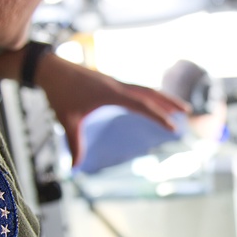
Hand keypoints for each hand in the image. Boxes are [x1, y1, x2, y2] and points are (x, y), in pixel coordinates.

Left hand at [0, 48, 187, 164]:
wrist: (49, 69)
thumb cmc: (58, 93)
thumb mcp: (66, 120)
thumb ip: (74, 143)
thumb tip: (74, 168)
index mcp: (111, 93)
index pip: (142, 105)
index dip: (158, 116)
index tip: (172, 126)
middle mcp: (118, 85)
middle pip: (150, 93)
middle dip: (169, 102)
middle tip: (187, 111)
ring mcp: (115, 82)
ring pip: (145, 88)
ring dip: (162, 97)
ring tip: (176, 106)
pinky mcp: (110, 82)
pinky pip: (136, 88)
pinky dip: (149, 94)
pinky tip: (152, 101)